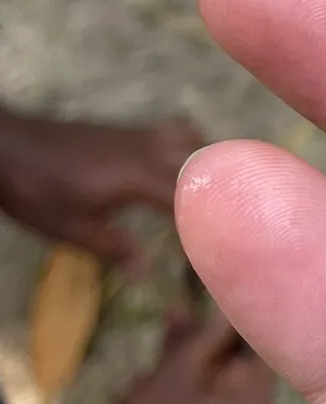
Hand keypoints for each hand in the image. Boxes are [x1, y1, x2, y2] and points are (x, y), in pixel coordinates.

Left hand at [0, 110, 201, 273]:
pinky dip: (190, 147)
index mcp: (140, 177)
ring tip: (211, 191)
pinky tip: (180, 169)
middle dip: (221, 189)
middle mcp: (148, 150)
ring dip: (208, 161)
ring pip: (193, 138)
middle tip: (227, 220)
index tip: (219, 247)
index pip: (192, 201)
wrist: (5, 147)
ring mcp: (138, 135)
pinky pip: (174, 131)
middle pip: (205, 160)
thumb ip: (115, 248)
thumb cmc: (36, 191)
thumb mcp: (72, 229)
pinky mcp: (126, 130)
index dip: (210, 225)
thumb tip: (147, 273)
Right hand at [94, 305, 274, 403]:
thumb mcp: (180, 371)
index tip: (221, 298)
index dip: (242, 321)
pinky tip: (171, 358)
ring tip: (172, 320)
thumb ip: (209, 337)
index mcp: (257, 402)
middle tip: (185, 309)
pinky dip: (195, 383)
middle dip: (213, 337)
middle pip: (241, 367)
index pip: (263, 350)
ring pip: (222, 385)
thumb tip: (231, 308)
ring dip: (198, 356)